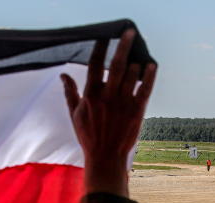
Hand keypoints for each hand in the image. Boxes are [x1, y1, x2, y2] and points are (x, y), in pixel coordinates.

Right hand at [61, 30, 155, 196]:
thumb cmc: (88, 136)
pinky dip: (150, 75)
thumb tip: (63, 74)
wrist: (105, 158)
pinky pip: (145, 88)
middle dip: (123, 45)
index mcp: (90, 95)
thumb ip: (70, 93)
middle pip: (116, 64)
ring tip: (137, 56)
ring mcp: (123, 103)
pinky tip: (151, 65)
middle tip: (129, 32)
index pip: (94, 64)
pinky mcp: (137, 111)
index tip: (105, 35)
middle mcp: (107, 96)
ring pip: (131, 74)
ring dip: (135, 62)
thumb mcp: (74, 114)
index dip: (100, 47)